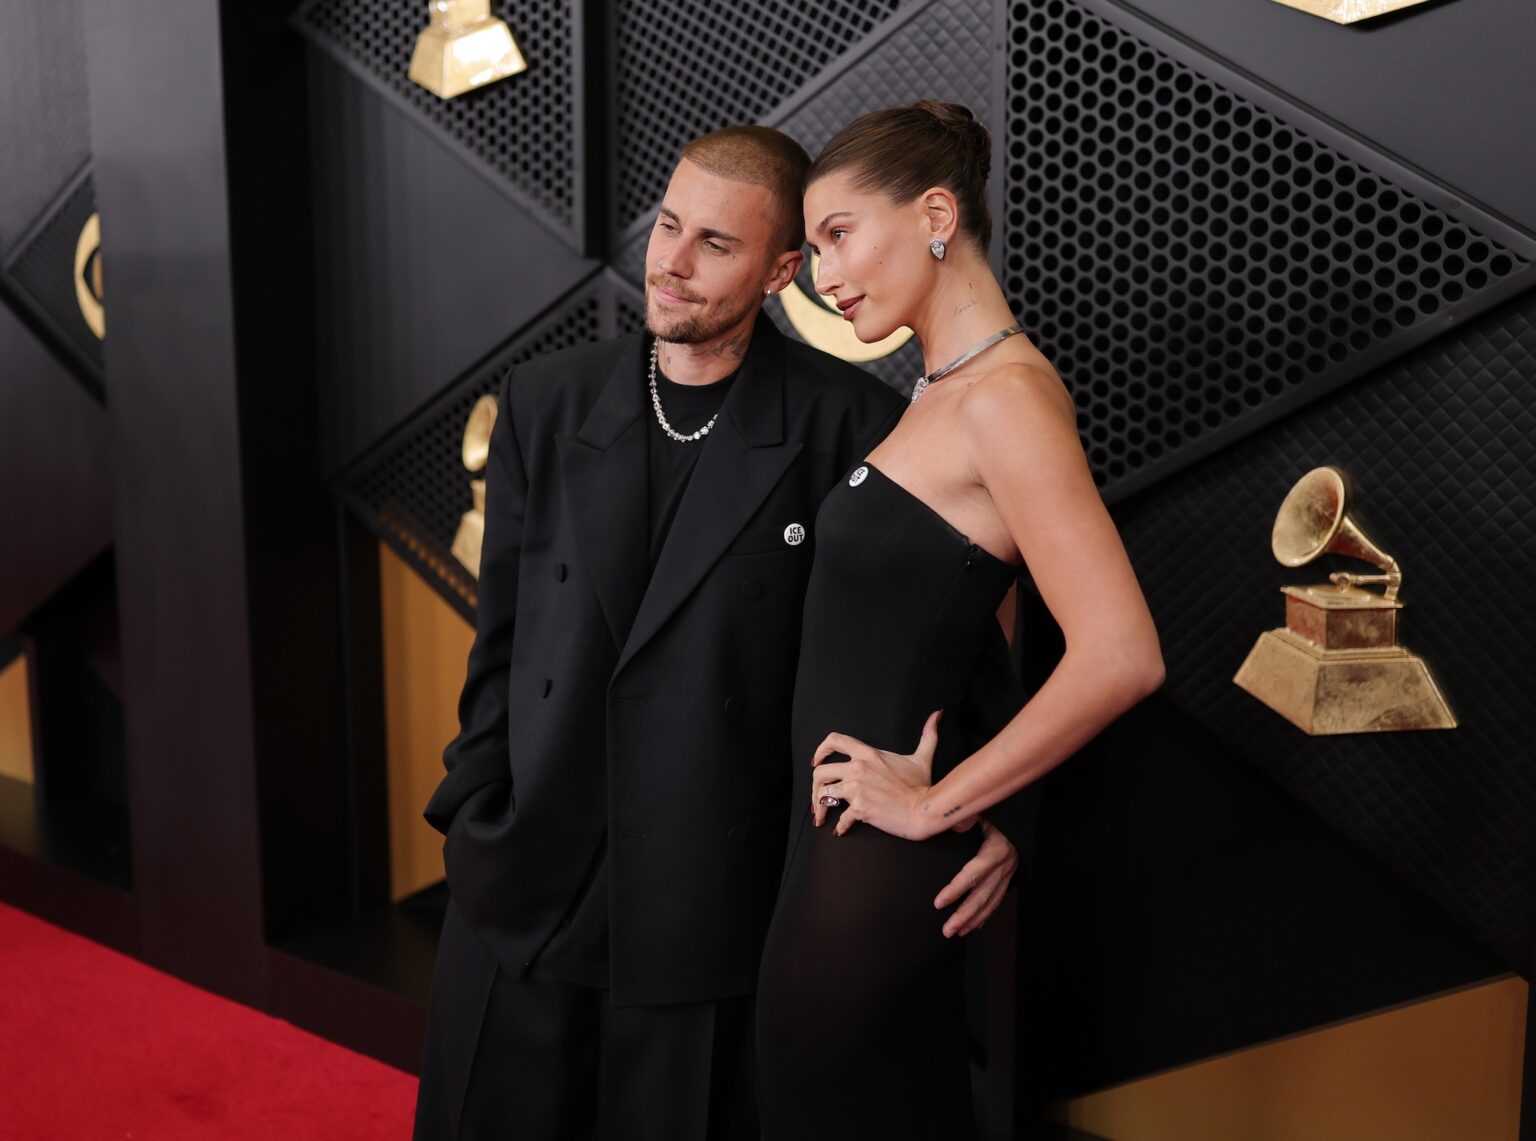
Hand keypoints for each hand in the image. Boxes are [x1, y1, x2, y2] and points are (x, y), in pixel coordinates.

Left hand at [810, 710, 941, 838]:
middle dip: (814, 786)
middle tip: (817, 796)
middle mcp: (858, 768)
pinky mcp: (859, 808)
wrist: (924, 809)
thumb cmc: (922, 785)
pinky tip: (839, 830)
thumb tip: (937, 714)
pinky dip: (838, 826)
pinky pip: (840, 818)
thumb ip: (927, 735)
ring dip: (820, 807)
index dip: (821, 750)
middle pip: (820, 772)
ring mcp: (856, 788)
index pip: (835, 740)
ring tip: (821, 816)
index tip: (817, 761)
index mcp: (868, 754)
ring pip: (823, 794)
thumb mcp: (921, 757)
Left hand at [934, 820, 1016, 937]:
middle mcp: (1003, 866)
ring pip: (990, 903)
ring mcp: (1007, 875)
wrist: (1020, 820)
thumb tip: (952, 822)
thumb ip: (967, 817)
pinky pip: (996, 901)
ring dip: (972, 920)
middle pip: (982, 896)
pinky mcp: (1008, 879)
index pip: (973, 874)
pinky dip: (984, 916)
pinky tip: (973, 926)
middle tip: (946, 930)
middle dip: (963, 915)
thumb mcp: (983, 811)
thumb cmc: (998, 815)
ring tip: (955, 933)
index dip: (956, 890)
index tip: (939, 903)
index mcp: (996, 850)